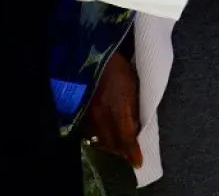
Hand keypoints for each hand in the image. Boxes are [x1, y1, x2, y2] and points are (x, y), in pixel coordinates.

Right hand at [86, 52, 142, 167]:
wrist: (91, 54)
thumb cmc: (118, 67)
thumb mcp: (133, 85)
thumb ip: (134, 107)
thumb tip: (135, 126)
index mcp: (117, 107)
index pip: (126, 137)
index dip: (132, 152)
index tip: (138, 162)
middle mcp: (101, 114)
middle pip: (111, 142)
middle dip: (121, 152)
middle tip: (130, 156)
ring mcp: (88, 114)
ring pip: (98, 139)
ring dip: (109, 146)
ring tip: (118, 147)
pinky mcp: (79, 111)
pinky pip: (88, 131)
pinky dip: (97, 137)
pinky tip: (103, 136)